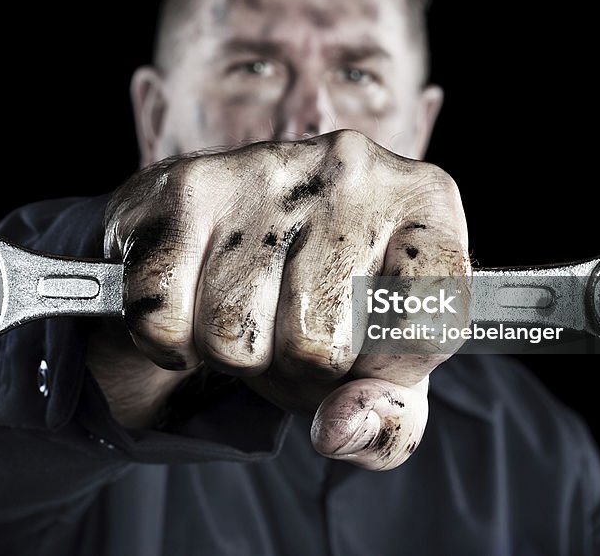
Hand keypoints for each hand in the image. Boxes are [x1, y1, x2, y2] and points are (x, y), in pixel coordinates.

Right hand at [88, 129, 469, 469]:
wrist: (223, 231)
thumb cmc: (320, 303)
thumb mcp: (380, 366)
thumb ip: (388, 422)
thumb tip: (337, 431)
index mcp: (424, 202)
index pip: (434, 314)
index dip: (397, 367)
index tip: (374, 356)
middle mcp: (353, 168)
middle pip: (319, 345)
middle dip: (297, 370)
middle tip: (292, 333)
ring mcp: (265, 168)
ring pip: (234, 336)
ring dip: (233, 354)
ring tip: (246, 310)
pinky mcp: (185, 186)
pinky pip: (165, 317)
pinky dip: (171, 339)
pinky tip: (193, 301)